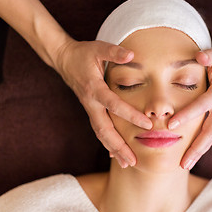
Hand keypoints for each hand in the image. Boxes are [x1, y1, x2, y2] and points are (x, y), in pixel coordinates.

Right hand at [54, 39, 152, 167]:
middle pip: (104, 130)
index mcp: (94, 88)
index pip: (114, 105)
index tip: (147, 125)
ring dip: (113, 149)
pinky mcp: (91, 111)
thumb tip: (133, 54)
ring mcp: (90, 109)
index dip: (130, 115)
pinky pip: (99, 130)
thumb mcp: (98, 48)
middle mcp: (91, 103)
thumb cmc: (83, 54)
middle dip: (118, 146)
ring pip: (100, 134)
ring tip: (127, 163)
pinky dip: (107, 144)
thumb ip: (114, 52)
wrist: (64, 60)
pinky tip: (116, 155)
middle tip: (133, 161)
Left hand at [168, 46, 211, 169]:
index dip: (187, 116)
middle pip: (210, 132)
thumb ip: (209, 56)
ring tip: (185, 165)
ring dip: (199, 152)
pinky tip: (191, 155)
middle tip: (183, 164)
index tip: (170, 127)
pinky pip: (211, 134)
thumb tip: (199, 56)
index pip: (201, 106)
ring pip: (211, 137)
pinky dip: (202, 146)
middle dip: (197, 148)